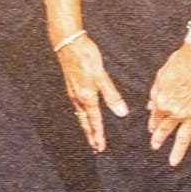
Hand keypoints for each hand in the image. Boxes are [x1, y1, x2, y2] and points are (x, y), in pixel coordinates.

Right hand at [56, 32, 129, 152]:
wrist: (68, 44)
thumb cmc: (86, 57)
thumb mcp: (102, 76)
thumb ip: (112, 95)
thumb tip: (121, 113)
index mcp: (87, 97)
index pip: (94, 121)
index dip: (98, 134)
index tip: (100, 147)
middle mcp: (78, 98)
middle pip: (85, 122)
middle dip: (90, 135)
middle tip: (95, 148)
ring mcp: (73, 93)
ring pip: (80, 116)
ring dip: (86, 127)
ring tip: (90, 136)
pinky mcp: (72, 87)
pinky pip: (77, 108)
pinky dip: (81, 117)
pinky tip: (83, 116)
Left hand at [146, 45, 190, 165]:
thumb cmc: (179, 63)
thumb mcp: (160, 77)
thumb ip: (155, 94)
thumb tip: (150, 106)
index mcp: (162, 102)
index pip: (155, 117)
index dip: (153, 123)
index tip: (152, 129)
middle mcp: (175, 112)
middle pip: (166, 129)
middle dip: (159, 138)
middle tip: (154, 146)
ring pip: (184, 137)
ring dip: (178, 151)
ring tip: (173, 162)